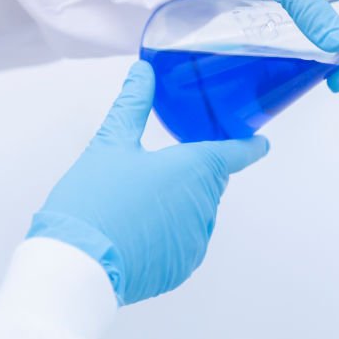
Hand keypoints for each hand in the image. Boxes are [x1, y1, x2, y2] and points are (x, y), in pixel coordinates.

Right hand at [28, 61, 268, 304]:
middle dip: (189, 174)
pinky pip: (185, 241)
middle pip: (209, 181)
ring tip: (134, 205)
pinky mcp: (183, 266)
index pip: (235, 153)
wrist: (77, 263)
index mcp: (195, 168)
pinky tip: (136, 231)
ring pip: (197, 211)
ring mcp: (196, 238)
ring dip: (177, 204)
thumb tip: (143, 72)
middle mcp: (205, 204)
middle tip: (153, 172)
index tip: (260, 144)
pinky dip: (168, 234)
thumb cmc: (94, 200)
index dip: (248, 146)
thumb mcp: (110, 143)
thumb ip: (133, 104)